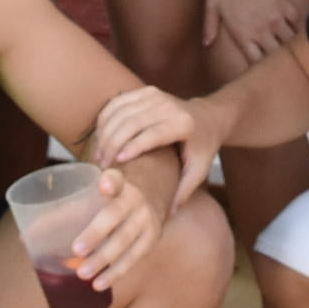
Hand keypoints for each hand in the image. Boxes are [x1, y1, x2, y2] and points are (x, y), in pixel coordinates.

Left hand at [65, 164, 168, 294]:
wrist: (147, 205)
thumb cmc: (106, 204)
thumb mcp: (90, 199)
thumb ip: (61, 215)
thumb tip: (26, 239)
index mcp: (117, 184)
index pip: (116, 179)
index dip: (111, 182)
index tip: (104, 185)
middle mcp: (134, 199)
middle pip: (115, 215)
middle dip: (96, 233)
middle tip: (76, 250)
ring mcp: (145, 220)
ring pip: (124, 240)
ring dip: (103, 259)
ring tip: (82, 274)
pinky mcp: (151, 239)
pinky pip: (133, 258)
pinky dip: (115, 272)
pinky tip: (99, 284)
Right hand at [92, 86, 227, 211]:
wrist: (209, 116)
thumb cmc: (203, 147)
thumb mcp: (199, 170)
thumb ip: (184, 191)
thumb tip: (167, 216)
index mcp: (183, 124)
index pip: (152, 134)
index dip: (132, 148)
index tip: (116, 165)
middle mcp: (168, 106)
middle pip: (131, 122)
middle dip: (112, 144)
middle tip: (102, 166)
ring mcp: (155, 95)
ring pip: (120, 112)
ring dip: (105, 133)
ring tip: (99, 156)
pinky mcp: (145, 91)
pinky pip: (117, 103)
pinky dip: (105, 119)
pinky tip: (100, 138)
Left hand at [204, 0, 296, 65]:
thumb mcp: (213, 3)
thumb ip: (209, 25)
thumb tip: (206, 43)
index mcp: (243, 34)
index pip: (254, 61)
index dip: (258, 67)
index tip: (260, 67)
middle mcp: (261, 32)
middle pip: (274, 57)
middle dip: (276, 61)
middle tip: (278, 62)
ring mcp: (276, 21)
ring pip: (288, 43)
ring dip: (288, 46)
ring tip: (289, 49)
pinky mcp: (287, 8)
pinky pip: (296, 24)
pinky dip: (297, 28)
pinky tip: (295, 30)